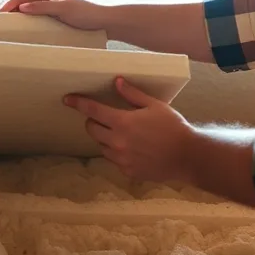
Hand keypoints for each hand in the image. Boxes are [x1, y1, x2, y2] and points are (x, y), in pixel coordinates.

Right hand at [0, 0, 105, 30]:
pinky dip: (28, 20)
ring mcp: (52, 7)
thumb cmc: (85, 14)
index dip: (11, 3)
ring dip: (19, 15)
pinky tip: (24, 29)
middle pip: (25, 1)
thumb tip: (22, 7)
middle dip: (11, 8)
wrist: (103, 22)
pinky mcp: (56, 17)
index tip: (0, 13)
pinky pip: (37, 17)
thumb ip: (43, 7)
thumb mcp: (63, 9)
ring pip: (30, 9)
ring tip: (8, 25)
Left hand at [64, 77, 195, 183]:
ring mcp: (121, 159)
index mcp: (123, 122)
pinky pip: (114, 159)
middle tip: (105, 116)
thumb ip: (133, 95)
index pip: (93, 110)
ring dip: (105, 137)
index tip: (67, 99)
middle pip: (92, 129)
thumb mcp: (155, 105)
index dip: (78, 103)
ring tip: (121, 133)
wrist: (187, 156)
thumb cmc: (173, 127)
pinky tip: (132, 148)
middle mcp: (118, 142)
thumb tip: (117, 82)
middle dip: (93, 121)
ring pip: (101, 146)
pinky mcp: (127, 171)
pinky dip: (117, 152)